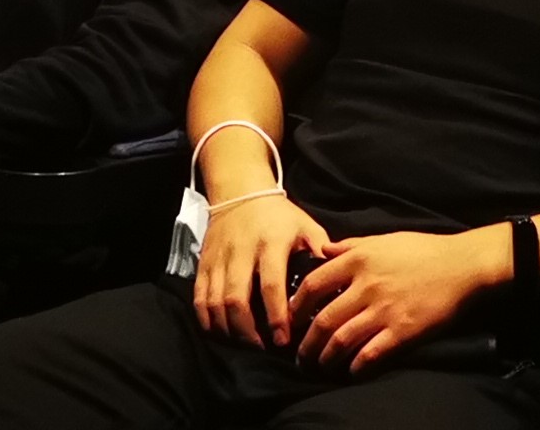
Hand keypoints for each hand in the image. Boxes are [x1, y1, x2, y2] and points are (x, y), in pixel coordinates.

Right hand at [194, 192, 330, 350]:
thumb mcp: (306, 225)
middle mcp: (241, 252)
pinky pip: (199, 297)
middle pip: (236, 300)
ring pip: (215, 302)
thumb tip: (339, 278)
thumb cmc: (279, 216)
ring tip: (244, 344)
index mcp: (270, 243)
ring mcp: (219, 258)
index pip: (270, 285)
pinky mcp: (204, 263)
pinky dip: (206, 319)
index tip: (283, 340)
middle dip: (247, 331)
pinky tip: (220, 332)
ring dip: (227, 329)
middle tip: (261, 348)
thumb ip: (322, 250)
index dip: (276, 316)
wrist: (240, 192)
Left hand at [290, 226, 506, 373]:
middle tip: (300, 355)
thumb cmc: (424, 250)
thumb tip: (324, 249)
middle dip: (306, 343)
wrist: (463, 265)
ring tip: (320, 366)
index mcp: (358, 260)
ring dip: (325, 358)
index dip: (294, 306)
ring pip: (341, 340)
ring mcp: (384, 310)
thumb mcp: (383, 239)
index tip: (290, 318)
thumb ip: (351, 246)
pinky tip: (351, 371)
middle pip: (322, 320)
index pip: (312, 285)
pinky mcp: (403, 331)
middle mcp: (366, 286)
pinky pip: (370, 355)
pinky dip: (356, 366)